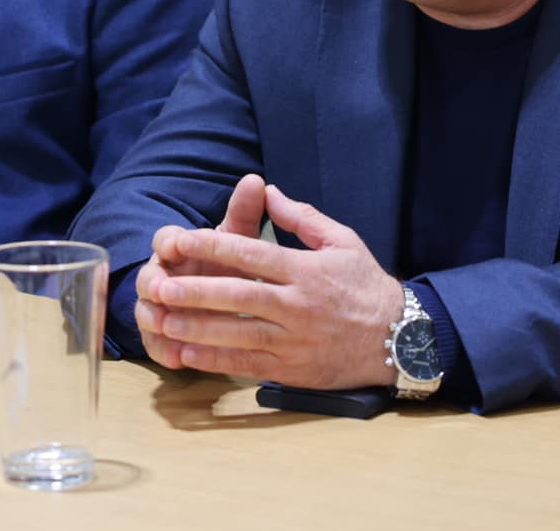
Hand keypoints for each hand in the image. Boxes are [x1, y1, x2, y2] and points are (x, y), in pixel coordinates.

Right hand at [133, 173, 266, 368]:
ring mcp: (158, 308)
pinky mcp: (162, 338)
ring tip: (165, 326)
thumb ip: (244, 213)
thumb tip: (256, 180)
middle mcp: (161, 276)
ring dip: (154, 319)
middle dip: (154, 284)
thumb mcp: (237, 238)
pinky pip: (157, 346)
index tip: (177, 245)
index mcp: (177, 249)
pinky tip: (178, 359)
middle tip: (163, 290)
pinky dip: (165, 351)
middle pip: (148, 278)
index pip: (164, 239)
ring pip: (147, 313)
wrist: (221, 298)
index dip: (168, 241)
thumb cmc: (225, 262)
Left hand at [135, 182, 402, 389]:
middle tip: (160, 285)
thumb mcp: (342, 241)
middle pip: (238, 296)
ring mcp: (294, 341)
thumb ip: (302, 217)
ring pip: (237, 334)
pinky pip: (247, 364)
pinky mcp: (293, 370)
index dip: (213, 245)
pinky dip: (215, 361)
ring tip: (162, 321)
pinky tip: (186, 355)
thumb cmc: (366, 286)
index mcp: (305, 271)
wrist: (399, 340)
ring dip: (197, 329)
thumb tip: (267, 190)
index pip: (252, 254)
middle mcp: (297, 306)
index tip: (180, 240)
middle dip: (196, 291)